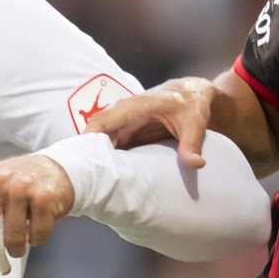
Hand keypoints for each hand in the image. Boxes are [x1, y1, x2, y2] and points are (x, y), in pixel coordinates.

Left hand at [0, 154, 74, 274]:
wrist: (47, 169)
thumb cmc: (6, 186)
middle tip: (0, 264)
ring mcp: (20, 187)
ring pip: (13, 239)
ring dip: (16, 250)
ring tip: (18, 247)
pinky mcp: (44, 196)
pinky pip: (37, 235)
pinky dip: (37, 240)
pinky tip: (34, 232)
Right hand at [87, 76, 216, 166]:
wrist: (193, 95)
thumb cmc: (192, 104)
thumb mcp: (195, 124)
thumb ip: (192, 144)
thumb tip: (196, 164)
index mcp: (136, 106)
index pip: (104, 119)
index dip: (90, 136)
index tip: (82, 157)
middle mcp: (125, 114)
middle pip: (97, 132)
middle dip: (87, 152)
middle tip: (82, 178)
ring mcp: (125, 124)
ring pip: (102, 140)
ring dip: (95, 157)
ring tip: (89, 182)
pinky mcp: (129, 133)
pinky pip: (111, 145)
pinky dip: (106, 158)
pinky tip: (104, 177)